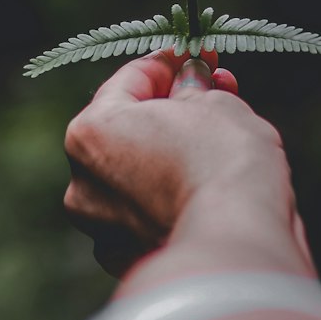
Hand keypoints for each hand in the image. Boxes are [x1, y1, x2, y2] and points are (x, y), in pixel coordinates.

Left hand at [63, 47, 313, 280]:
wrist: (237, 248)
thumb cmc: (222, 164)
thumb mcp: (214, 102)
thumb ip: (193, 88)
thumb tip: (190, 83)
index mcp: (90, 132)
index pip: (133, 77)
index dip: (174, 62)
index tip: (200, 57)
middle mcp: (83, 182)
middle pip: (131, 126)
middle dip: (174, 106)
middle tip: (216, 92)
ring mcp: (102, 228)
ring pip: (139, 171)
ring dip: (173, 150)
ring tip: (222, 134)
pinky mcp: (128, 262)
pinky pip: (148, 211)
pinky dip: (172, 194)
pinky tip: (208, 183)